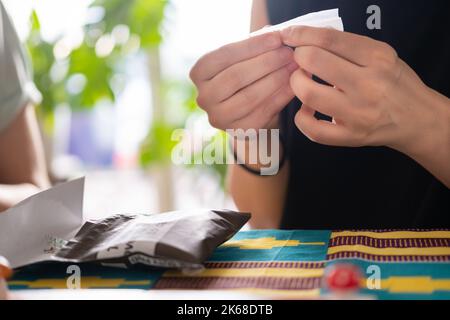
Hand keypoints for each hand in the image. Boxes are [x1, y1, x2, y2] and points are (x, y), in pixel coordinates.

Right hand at [190, 32, 297, 129]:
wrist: (243, 110)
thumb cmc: (243, 74)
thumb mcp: (242, 57)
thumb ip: (253, 45)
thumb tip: (276, 34)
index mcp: (199, 73)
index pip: (224, 55)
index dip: (253, 46)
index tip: (277, 38)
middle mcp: (203, 97)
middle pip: (235, 76)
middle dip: (266, 63)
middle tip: (289, 54)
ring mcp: (219, 117)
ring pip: (249, 96)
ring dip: (276, 79)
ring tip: (294, 67)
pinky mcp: (238, 131)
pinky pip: (262, 112)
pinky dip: (280, 97)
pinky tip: (294, 85)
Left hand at [281, 26, 449, 157]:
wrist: (416, 118)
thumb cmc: (394, 83)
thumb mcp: (381, 55)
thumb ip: (348, 46)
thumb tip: (308, 39)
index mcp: (377, 58)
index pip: (329, 39)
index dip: (302, 35)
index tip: (291, 36)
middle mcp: (368, 85)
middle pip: (314, 61)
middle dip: (298, 57)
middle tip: (300, 61)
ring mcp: (358, 113)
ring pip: (308, 94)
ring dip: (297, 84)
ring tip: (302, 82)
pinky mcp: (350, 136)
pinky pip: (312, 129)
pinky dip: (301, 118)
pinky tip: (307, 110)